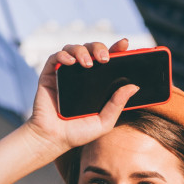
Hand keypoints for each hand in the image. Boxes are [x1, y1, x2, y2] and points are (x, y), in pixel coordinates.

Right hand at [24, 38, 138, 157]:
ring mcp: (65, 73)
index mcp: (96, 83)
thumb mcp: (104, 122)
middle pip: (91, 49)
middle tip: (105, 59)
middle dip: (99, 47)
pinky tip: (70, 62)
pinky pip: (56, 57)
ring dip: (82, 50)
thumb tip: (134, 87)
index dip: (116, 49)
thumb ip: (117, 105)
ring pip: (74, 48)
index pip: (108, 60)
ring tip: (87, 64)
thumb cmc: (78, 133)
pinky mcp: (49, 75)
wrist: (53, 139)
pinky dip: (63, 55)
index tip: (124, 44)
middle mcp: (81, 74)